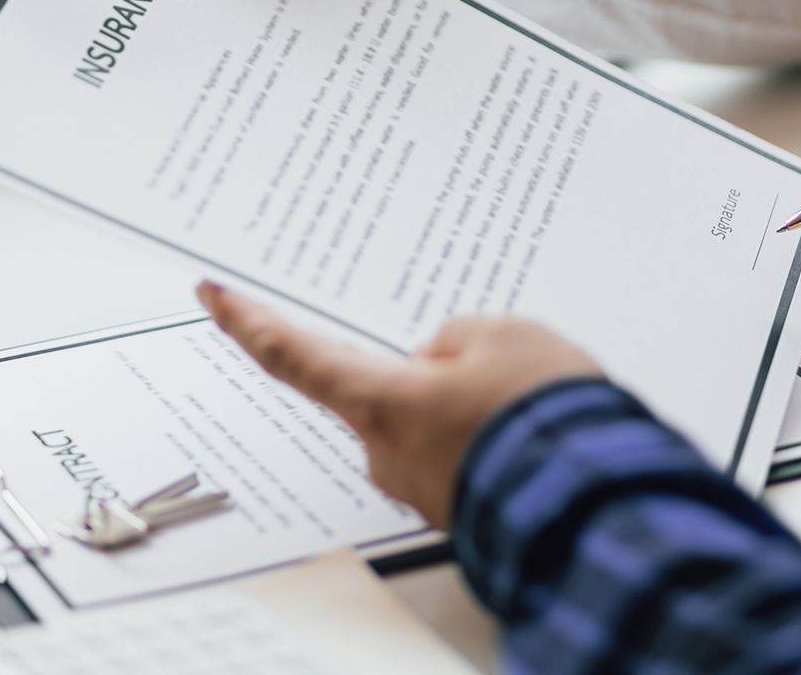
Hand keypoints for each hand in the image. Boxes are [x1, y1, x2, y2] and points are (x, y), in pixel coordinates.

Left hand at [196, 282, 599, 526]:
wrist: (591, 496)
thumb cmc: (541, 417)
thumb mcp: (504, 335)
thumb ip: (457, 336)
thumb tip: (445, 361)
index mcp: (381, 401)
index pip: (293, 356)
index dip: (248, 321)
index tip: (209, 295)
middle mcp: (386, 454)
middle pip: (391, 388)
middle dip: (441, 370)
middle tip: (502, 366)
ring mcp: (421, 488)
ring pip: (434, 419)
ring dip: (474, 403)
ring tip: (534, 401)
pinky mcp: (456, 507)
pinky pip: (464, 451)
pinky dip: (492, 434)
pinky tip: (533, 429)